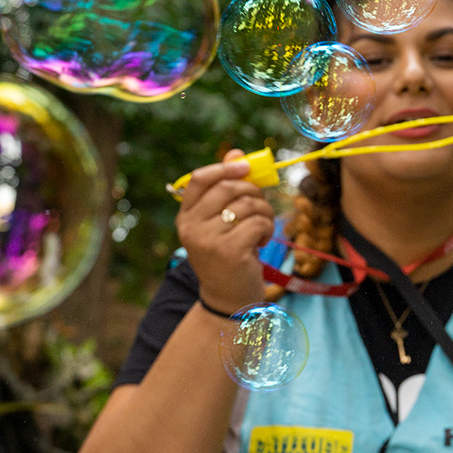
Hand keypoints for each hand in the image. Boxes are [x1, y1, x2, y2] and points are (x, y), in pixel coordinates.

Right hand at [175, 149, 275, 313]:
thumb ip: (227, 189)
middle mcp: (192, 227)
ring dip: (264, 213)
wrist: (229, 299)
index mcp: (185, 217)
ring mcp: (209, 239)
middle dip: (254, 192)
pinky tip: (261, 241)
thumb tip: (236, 153)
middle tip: (261, 207)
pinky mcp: (230, 251)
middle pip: (229, 188)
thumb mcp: (221, 223)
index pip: (199, 179)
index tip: (245, 167)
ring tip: (261, 228)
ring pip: (248, 204)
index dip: (224, 167)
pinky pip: (258, 222)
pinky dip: (267, 228)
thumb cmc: (227, 256)